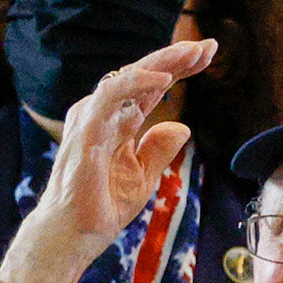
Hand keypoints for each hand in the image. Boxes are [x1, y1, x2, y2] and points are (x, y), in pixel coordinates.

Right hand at [0, 37, 218, 282]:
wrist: (74, 235)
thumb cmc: (100, 206)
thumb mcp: (142, 176)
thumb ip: (159, 149)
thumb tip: (182, 127)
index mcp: (118, 122)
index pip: (151, 86)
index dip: (179, 68)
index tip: (208, 56)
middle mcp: (104, 113)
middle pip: (143, 75)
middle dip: (177, 58)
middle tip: (208, 47)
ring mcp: (93, 118)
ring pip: (128, 75)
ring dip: (162, 62)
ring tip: (192, 54)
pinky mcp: (87, 129)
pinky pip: (110, 94)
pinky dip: (137, 82)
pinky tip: (164, 79)